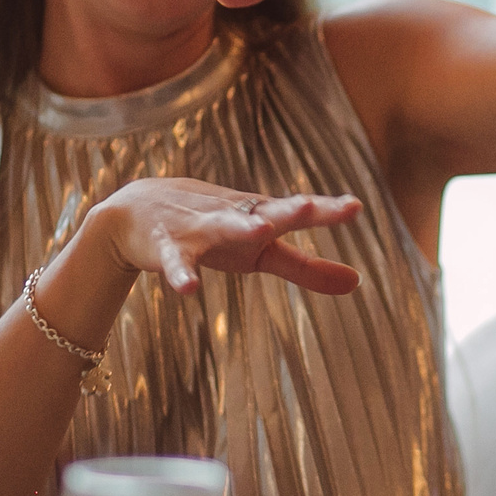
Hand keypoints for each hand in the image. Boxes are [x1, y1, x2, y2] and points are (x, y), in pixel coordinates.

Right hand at [89, 179, 363, 295]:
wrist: (137, 212)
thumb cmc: (214, 232)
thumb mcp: (262, 253)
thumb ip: (308, 268)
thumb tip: (358, 282)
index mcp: (260, 216)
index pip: (297, 212)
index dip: (325, 210)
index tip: (355, 206)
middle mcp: (234, 218)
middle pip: (266, 213)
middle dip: (289, 210)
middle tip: (310, 206)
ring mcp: (200, 230)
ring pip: (222, 227)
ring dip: (240, 227)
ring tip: (262, 229)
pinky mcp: (168, 248)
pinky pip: (176, 263)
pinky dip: (182, 274)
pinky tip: (189, 290)